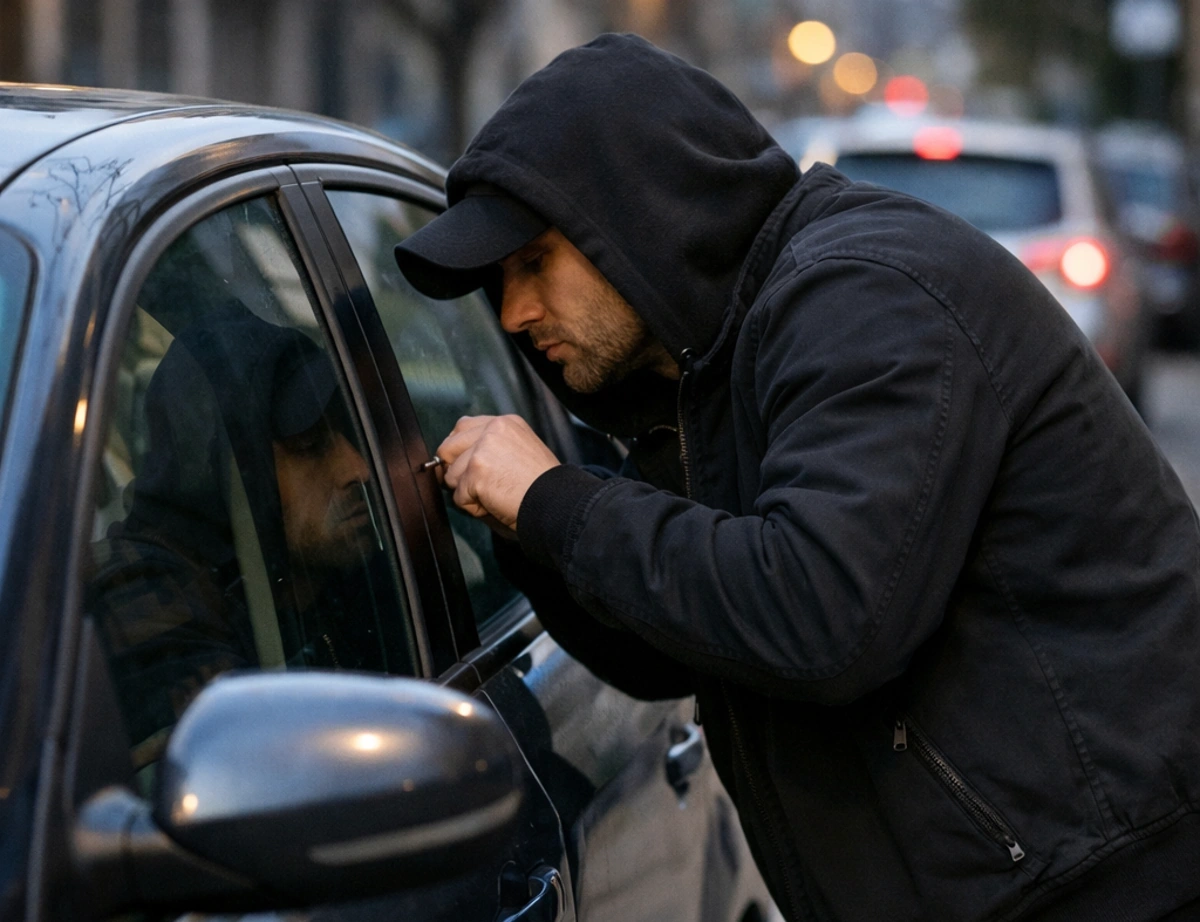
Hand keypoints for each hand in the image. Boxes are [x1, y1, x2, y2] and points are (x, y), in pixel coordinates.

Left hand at [436, 415, 560, 531]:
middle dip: (455, 471)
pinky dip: (473, 508)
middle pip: (448, 447)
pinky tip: (496, 504)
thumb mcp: (520, 453)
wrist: (557, 502)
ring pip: (451, 475)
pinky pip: (458, 497)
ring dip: (467, 493)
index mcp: (506, 423)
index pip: (463, 428)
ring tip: (495, 496)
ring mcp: (483, 449)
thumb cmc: (543, 487)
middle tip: (477, 487)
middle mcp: (493, 429)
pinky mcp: (477, 471)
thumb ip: (490, 448)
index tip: (471, 468)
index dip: (460, 452)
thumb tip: (449, 465)